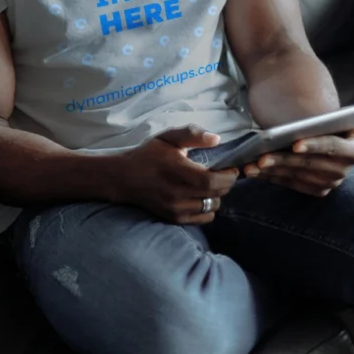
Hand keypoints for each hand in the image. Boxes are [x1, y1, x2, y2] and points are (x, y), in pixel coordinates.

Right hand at [104, 124, 238, 224]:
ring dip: (216, 196)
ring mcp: (176, 208)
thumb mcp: (168, 138)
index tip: (230, 168)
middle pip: (216, 194)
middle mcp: (178, 193)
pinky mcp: (175, 218)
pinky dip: (207, 208)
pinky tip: (200, 197)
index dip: (228, 176)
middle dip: (225, 184)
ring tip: (209, 186)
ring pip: (212, 207)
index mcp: (178, 170)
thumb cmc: (148, 155)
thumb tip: (217, 139)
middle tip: (222, 174)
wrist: (124, 179)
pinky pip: (204, 218)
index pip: (213, 180)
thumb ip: (192, 135)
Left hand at [243, 123, 353, 196]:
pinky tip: (252, 170)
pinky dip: (270, 177)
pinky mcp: (313, 188)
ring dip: (272, 171)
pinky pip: (290, 183)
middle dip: (285, 161)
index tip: (295, 143)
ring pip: (297, 176)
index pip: (335, 147)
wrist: (322, 130)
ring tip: (251, 164)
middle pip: (311, 165)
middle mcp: (344, 168)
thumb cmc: (332, 118)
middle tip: (261, 156)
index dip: (316, 146)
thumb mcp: (347, 113)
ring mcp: (329, 181)